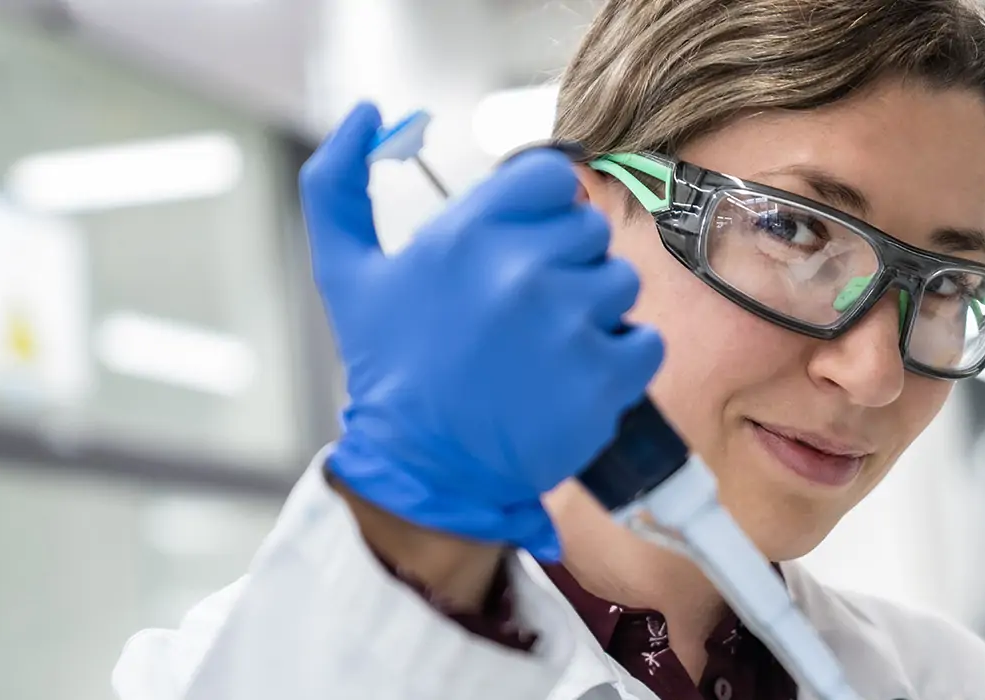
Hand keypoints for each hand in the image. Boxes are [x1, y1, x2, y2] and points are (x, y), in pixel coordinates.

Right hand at [302, 102, 661, 561]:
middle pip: (590, 229)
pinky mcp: (606, 377)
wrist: (425, 468)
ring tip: (545, 347)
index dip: (545, 209)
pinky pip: (645, 340)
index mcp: (467, 234)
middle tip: (523, 310)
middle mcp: (521, 271)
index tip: (522, 246)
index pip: (553, 177)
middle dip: (564, 264)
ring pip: (621, 282)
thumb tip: (364, 114)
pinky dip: (620, 361)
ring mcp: (568, 324)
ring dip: (594, 312)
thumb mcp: (344, 271)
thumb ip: (339, 184)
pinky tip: (573, 378)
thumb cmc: (392, 367)